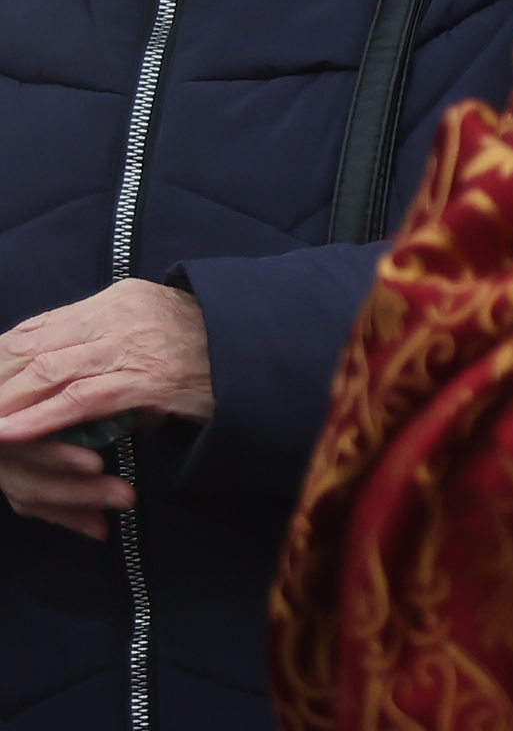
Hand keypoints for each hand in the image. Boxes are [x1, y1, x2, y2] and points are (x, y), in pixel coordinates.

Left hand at [0, 279, 213, 538]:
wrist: (268, 356)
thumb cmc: (211, 353)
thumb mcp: (154, 335)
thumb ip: (108, 350)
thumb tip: (59, 381)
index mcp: (120, 298)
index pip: (42, 324)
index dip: (3, 352)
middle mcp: (121, 314)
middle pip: (36, 345)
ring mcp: (134, 344)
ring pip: (50, 370)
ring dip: (8, 400)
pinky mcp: (148, 378)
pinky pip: (81, 398)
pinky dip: (41, 417)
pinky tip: (12, 431)